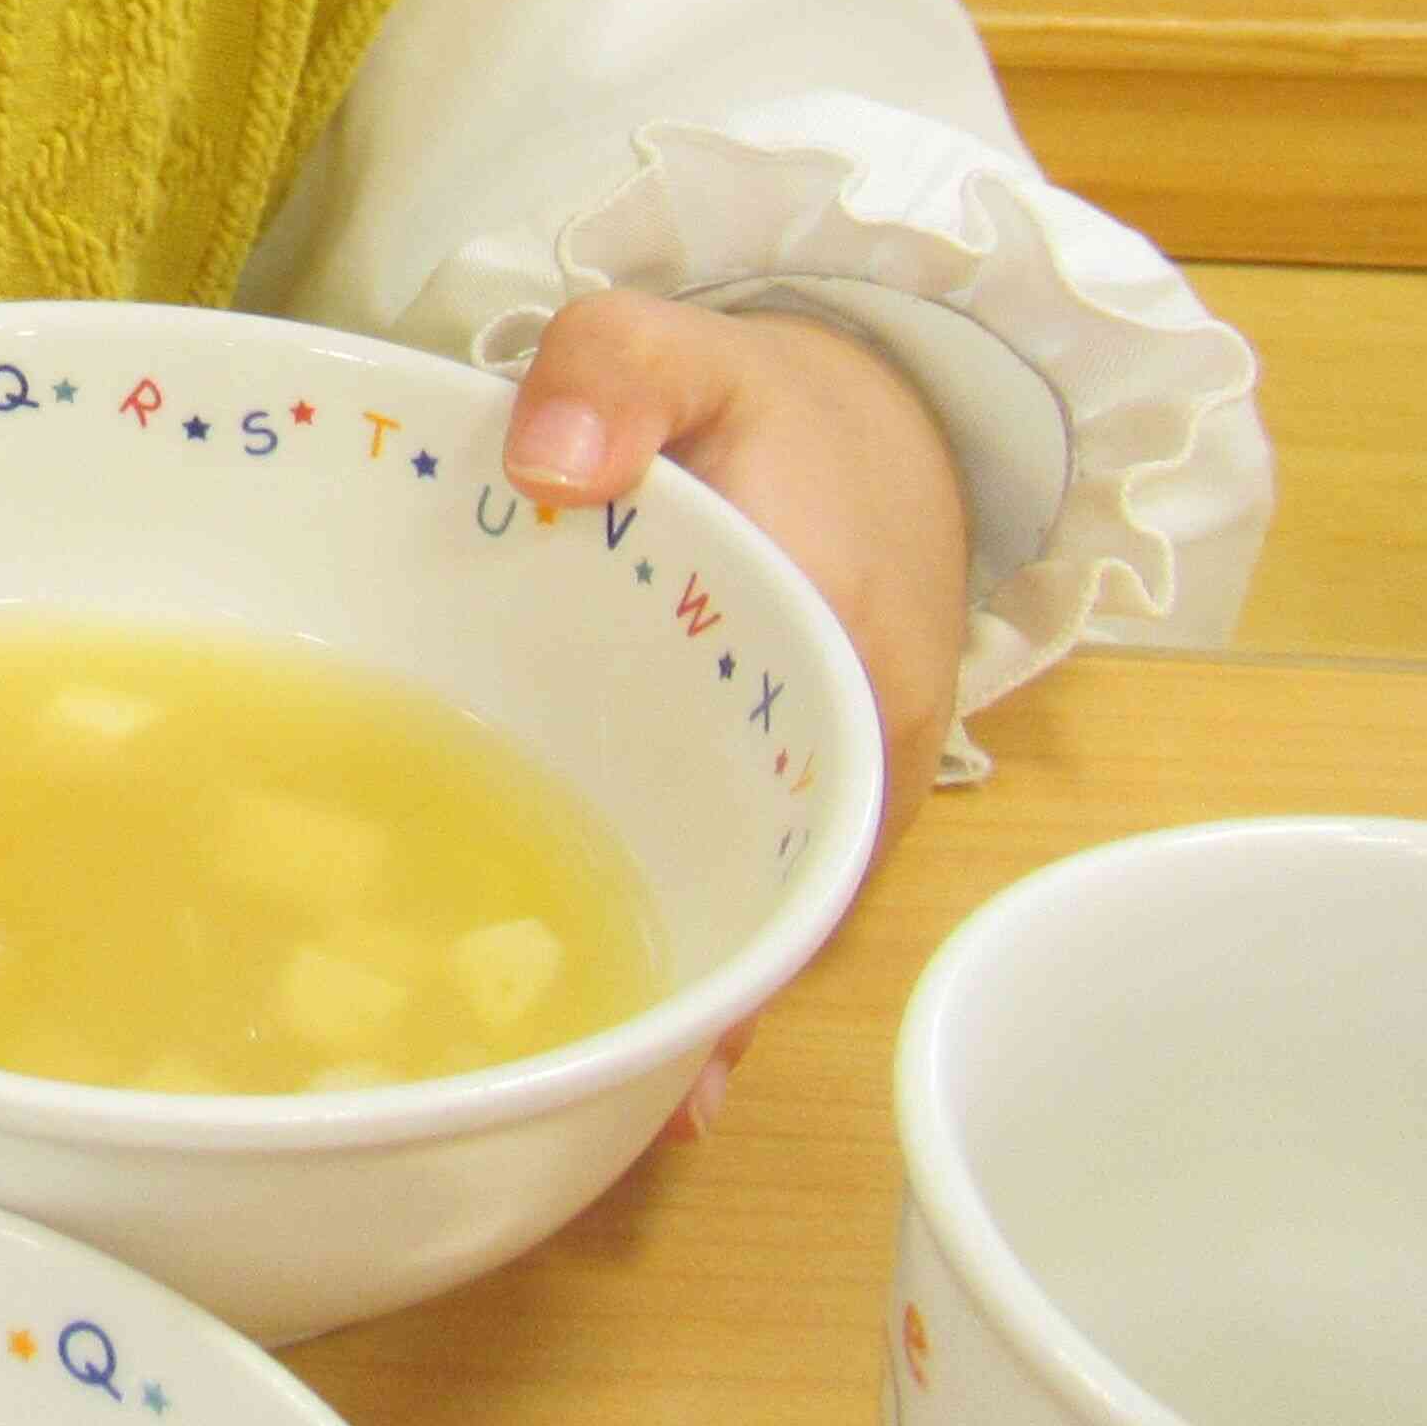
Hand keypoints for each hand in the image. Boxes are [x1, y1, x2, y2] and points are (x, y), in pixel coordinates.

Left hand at [503, 290, 967, 1136]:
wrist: (880, 401)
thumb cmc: (770, 389)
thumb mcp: (686, 344)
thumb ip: (616, 368)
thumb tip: (546, 470)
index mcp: (840, 644)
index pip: (791, 812)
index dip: (727, 930)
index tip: (662, 1033)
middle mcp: (864, 739)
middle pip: (782, 888)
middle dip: (697, 985)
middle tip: (576, 1080)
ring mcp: (846, 772)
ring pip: (771, 895)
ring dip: (694, 970)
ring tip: (577, 1080)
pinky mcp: (812, 776)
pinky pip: (758, 862)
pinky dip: (698, 916)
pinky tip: (620, 993)